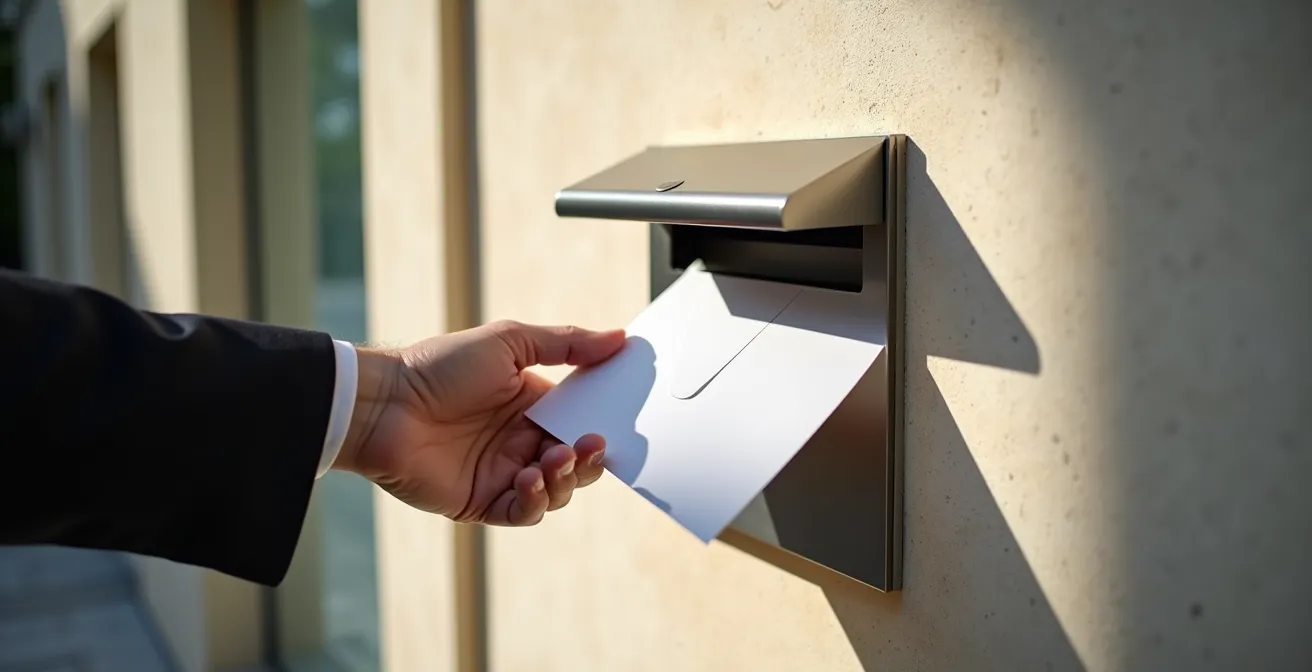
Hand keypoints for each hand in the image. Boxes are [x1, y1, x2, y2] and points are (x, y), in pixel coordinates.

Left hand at [332, 320, 625, 525]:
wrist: (385, 404)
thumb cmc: (440, 366)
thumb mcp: (509, 342)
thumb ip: (566, 343)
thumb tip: (619, 338)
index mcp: (532, 405)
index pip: (582, 422)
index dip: (604, 424)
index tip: (621, 419)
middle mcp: (521, 441)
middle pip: (578, 463)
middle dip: (591, 458)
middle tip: (590, 444)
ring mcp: (503, 474)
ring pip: (558, 491)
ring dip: (565, 478)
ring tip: (552, 459)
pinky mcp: (482, 502)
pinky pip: (525, 513)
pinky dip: (536, 500)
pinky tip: (528, 478)